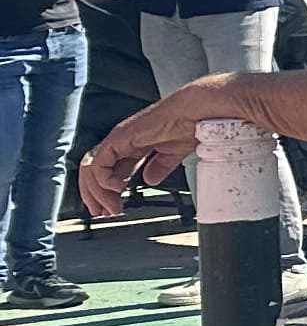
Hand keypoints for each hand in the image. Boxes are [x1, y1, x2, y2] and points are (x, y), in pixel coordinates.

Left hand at [76, 79, 235, 218]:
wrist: (196, 112)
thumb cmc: (190, 124)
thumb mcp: (173, 153)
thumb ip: (160, 166)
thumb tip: (150, 179)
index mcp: (134, 146)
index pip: (109, 173)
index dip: (107, 193)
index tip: (113, 209)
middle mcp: (122, 143)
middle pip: (94, 173)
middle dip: (96, 196)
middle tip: (105, 214)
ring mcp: (118, 140)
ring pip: (91, 170)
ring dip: (98, 192)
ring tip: (112, 206)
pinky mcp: (119, 138)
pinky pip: (100, 163)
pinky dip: (104, 180)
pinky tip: (119, 189)